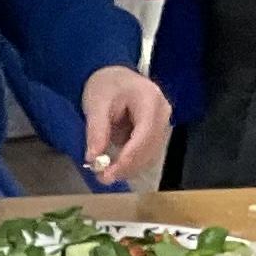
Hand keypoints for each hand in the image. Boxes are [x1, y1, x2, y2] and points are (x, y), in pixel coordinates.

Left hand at [76, 64, 170, 188]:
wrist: (115, 77)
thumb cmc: (106, 85)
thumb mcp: (96, 103)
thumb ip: (96, 130)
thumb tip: (93, 157)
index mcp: (151, 100)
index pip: (143, 135)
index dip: (127, 158)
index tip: (108, 174)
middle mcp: (163, 113)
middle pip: (149, 148)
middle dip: (127, 167)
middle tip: (103, 178)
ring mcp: (163, 124)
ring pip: (150, 155)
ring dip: (129, 168)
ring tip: (105, 174)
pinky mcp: (157, 133)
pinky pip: (147, 154)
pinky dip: (131, 164)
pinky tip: (115, 167)